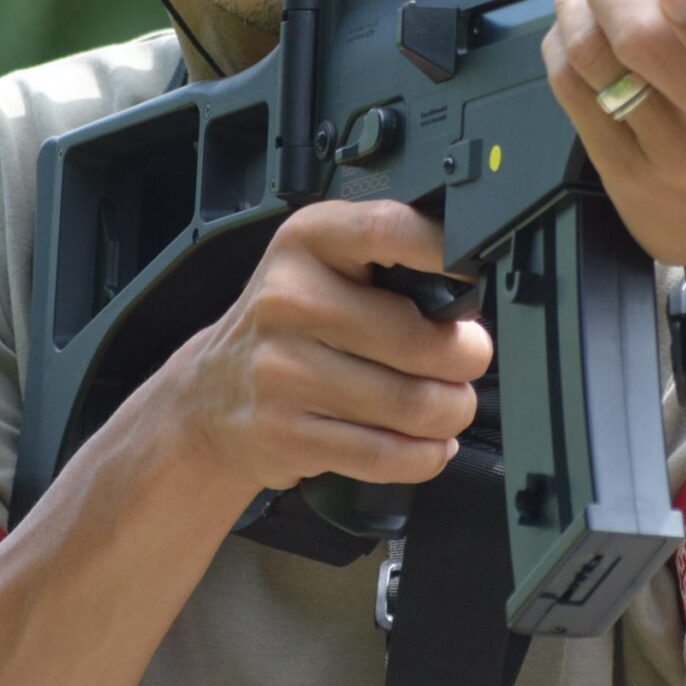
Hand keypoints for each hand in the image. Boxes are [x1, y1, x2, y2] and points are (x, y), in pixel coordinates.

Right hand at [169, 200, 493, 495]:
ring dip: (452, 411)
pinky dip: (426, 456)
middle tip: (466, 358)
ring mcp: (285, 372)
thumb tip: (473, 286)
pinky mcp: (289, 434)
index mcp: (307, 242)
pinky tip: (427, 443)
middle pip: (422, 340)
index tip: (474, 274)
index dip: (446, 253)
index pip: (388, 230)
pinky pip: (388, 455)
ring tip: (448, 404)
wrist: (211, 394)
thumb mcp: (323, 263)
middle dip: (467, 358)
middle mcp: (290, 301)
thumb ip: (389, 259)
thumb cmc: (290, 324)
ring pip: (413, 405)